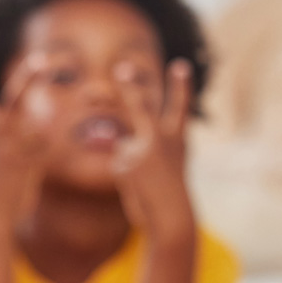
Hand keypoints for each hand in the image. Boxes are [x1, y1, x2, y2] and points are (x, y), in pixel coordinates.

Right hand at [0, 49, 52, 220]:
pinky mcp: (27, 164)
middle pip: (13, 101)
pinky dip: (51, 140)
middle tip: (40, 61)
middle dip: (27, 80)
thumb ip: (19, 134)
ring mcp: (12, 150)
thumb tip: (45, 115)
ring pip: (35, 120)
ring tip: (57, 84)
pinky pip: (46, 144)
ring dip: (48, 107)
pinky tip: (52, 138)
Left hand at [110, 58, 195, 242]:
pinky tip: (139, 188)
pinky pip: (121, 165)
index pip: (179, 108)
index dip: (181, 87)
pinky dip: (126, 177)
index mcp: (178, 140)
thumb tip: (116, 142)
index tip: (180, 65)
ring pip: (124, 137)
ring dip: (113, 122)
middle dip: (130, 87)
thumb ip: (138, 150)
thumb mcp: (160, 169)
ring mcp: (144, 148)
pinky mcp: (129, 161)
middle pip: (142, 106)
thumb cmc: (169, 196)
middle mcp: (163, 138)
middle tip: (122, 68)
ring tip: (100, 105)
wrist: (173, 217)